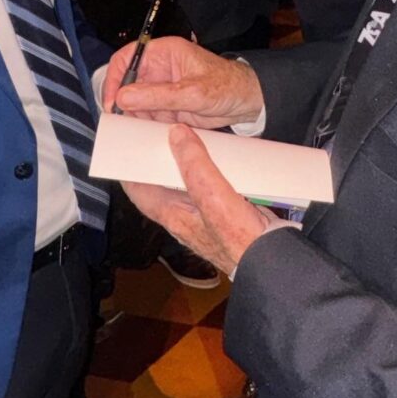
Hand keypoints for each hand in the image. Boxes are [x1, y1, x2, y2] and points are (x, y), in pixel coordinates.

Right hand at [103, 35, 263, 127]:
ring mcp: (161, 89)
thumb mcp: (193, 92)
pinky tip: (148, 134)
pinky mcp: (166, 107)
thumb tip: (124, 97)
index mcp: (163, 53)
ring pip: (135, 103)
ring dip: (134, 117)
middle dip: (123, 103)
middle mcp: (158, 69)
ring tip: (138, 131)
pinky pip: (147, 116)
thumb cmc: (227, 85)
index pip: (126, 59)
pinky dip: (145, 126)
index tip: (112, 101)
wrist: (247, 102)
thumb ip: (158, 95)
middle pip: (127, 84)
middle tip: (122, 123)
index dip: (114, 79)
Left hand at [124, 125, 277, 276]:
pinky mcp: (226, 214)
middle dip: (159, 162)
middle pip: (162, 186)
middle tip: (158, 134)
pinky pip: (209, 187)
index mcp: (174, 216)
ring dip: (184, 164)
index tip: (124, 148)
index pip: (139, 191)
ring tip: (186, 138)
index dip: (129, 171)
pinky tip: (218, 159)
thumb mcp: (214, 197)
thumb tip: (176, 135)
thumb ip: (195, 166)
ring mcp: (206, 217)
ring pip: (187, 185)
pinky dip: (208, 171)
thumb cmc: (240, 239)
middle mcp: (186, 217)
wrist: (272, 263)